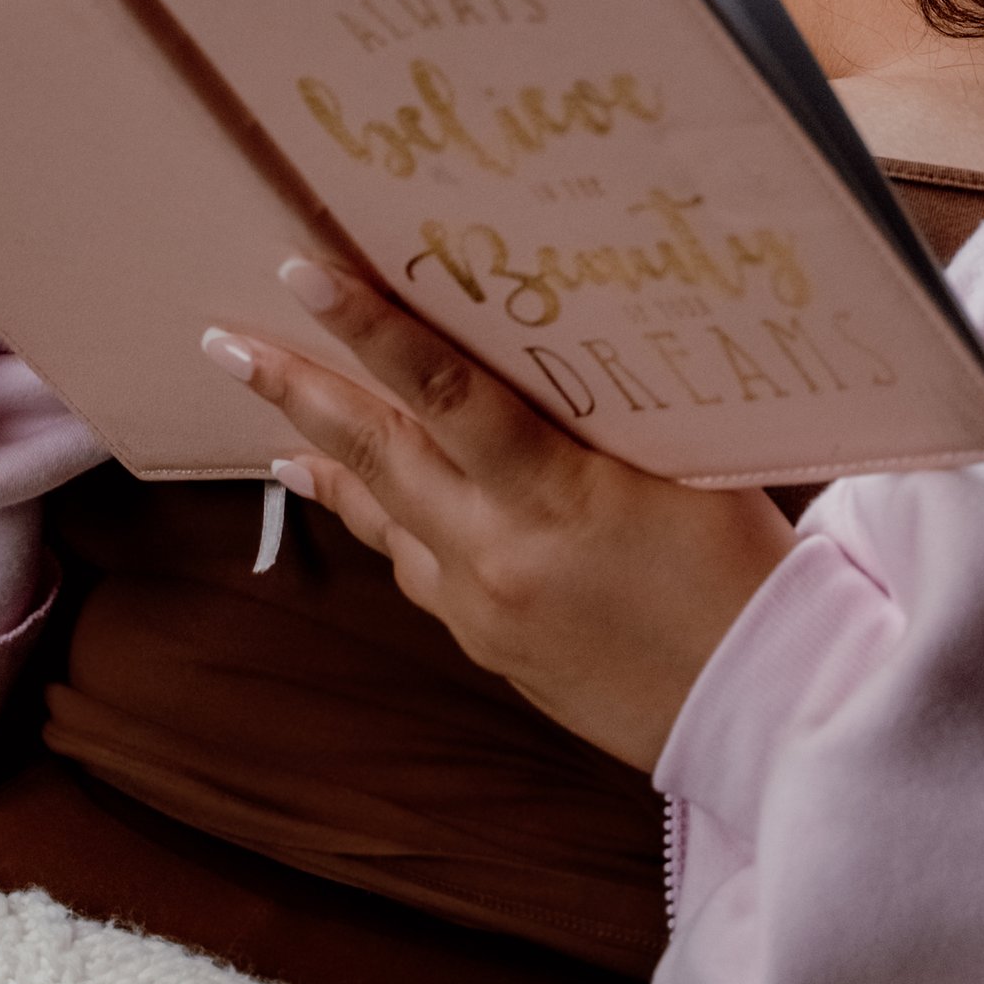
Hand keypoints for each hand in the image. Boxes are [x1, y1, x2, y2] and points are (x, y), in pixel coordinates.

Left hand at [202, 258, 795, 771]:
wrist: (759, 708)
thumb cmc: (744, 569)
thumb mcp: (690, 464)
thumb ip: (610, 410)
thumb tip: (551, 338)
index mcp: (557, 496)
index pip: (445, 392)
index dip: (369, 329)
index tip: (300, 274)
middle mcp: (498, 553)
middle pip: (378, 455)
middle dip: (297, 393)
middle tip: (223, 341)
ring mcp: (483, 607)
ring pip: (385, 515)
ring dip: (327, 460)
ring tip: (273, 421)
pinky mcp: (489, 645)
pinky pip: (417, 567)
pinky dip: (383, 522)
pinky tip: (365, 501)